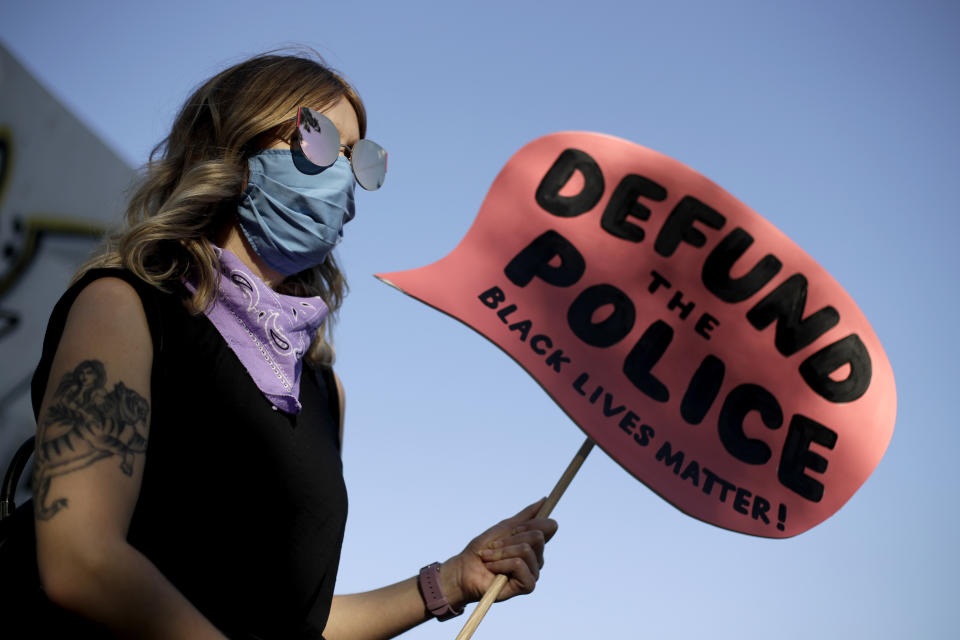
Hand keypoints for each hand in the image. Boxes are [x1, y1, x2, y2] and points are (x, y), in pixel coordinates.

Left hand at [440, 499, 558, 606]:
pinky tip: (493, 570)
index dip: (532, 523)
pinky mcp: (527, 586)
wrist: (465, 570)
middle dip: (510, 538)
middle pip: (537, 536)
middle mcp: (537, 558)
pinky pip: (518, 564)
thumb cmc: (482, 550)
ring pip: (526, 550)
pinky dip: (501, 564)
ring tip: (489, 558)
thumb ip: (525, 516)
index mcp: (534, 544)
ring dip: (501, 552)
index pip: (549, 526)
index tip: (514, 529)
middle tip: (494, 546)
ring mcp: (533, 572)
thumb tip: (545, 499)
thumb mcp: (503, 528)